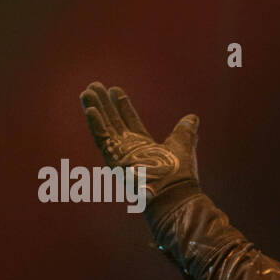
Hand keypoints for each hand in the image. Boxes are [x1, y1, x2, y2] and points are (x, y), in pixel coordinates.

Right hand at [79, 82, 200, 200]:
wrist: (175, 194)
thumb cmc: (180, 174)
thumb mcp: (183, 145)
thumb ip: (184, 130)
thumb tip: (193, 117)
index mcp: (144, 146)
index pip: (130, 121)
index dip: (122, 106)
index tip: (115, 89)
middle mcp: (130, 149)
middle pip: (113, 122)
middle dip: (104, 104)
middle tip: (94, 86)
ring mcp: (120, 155)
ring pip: (104, 127)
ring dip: (95, 109)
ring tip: (87, 91)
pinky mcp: (115, 160)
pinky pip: (102, 140)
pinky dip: (96, 124)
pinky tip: (90, 109)